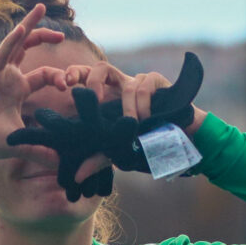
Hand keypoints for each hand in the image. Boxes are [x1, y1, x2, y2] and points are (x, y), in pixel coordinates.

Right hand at [0, 4, 67, 160]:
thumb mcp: (22, 143)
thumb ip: (42, 151)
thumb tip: (62, 165)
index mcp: (18, 90)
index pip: (43, 74)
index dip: (59, 77)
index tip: (69, 86)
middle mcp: (9, 77)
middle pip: (29, 48)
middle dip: (45, 37)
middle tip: (62, 34)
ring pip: (16, 41)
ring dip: (29, 24)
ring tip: (41, 7)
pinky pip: (2, 52)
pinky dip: (12, 40)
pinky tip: (22, 28)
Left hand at [5, 53, 205, 197]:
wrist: (181, 140)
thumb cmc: (147, 142)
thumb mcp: (118, 152)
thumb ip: (97, 159)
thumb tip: (76, 176)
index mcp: (108, 97)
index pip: (86, 78)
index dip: (75, 74)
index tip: (64, 84)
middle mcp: (121, 85)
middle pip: (101, 68)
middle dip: (93, 79)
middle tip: (94, 99)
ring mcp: (139, 81)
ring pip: (125, 83)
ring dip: (128, 107)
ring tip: (133, 124)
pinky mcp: (157, 81)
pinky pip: (145, 86)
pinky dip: (144, 105)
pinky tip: (149, 119)